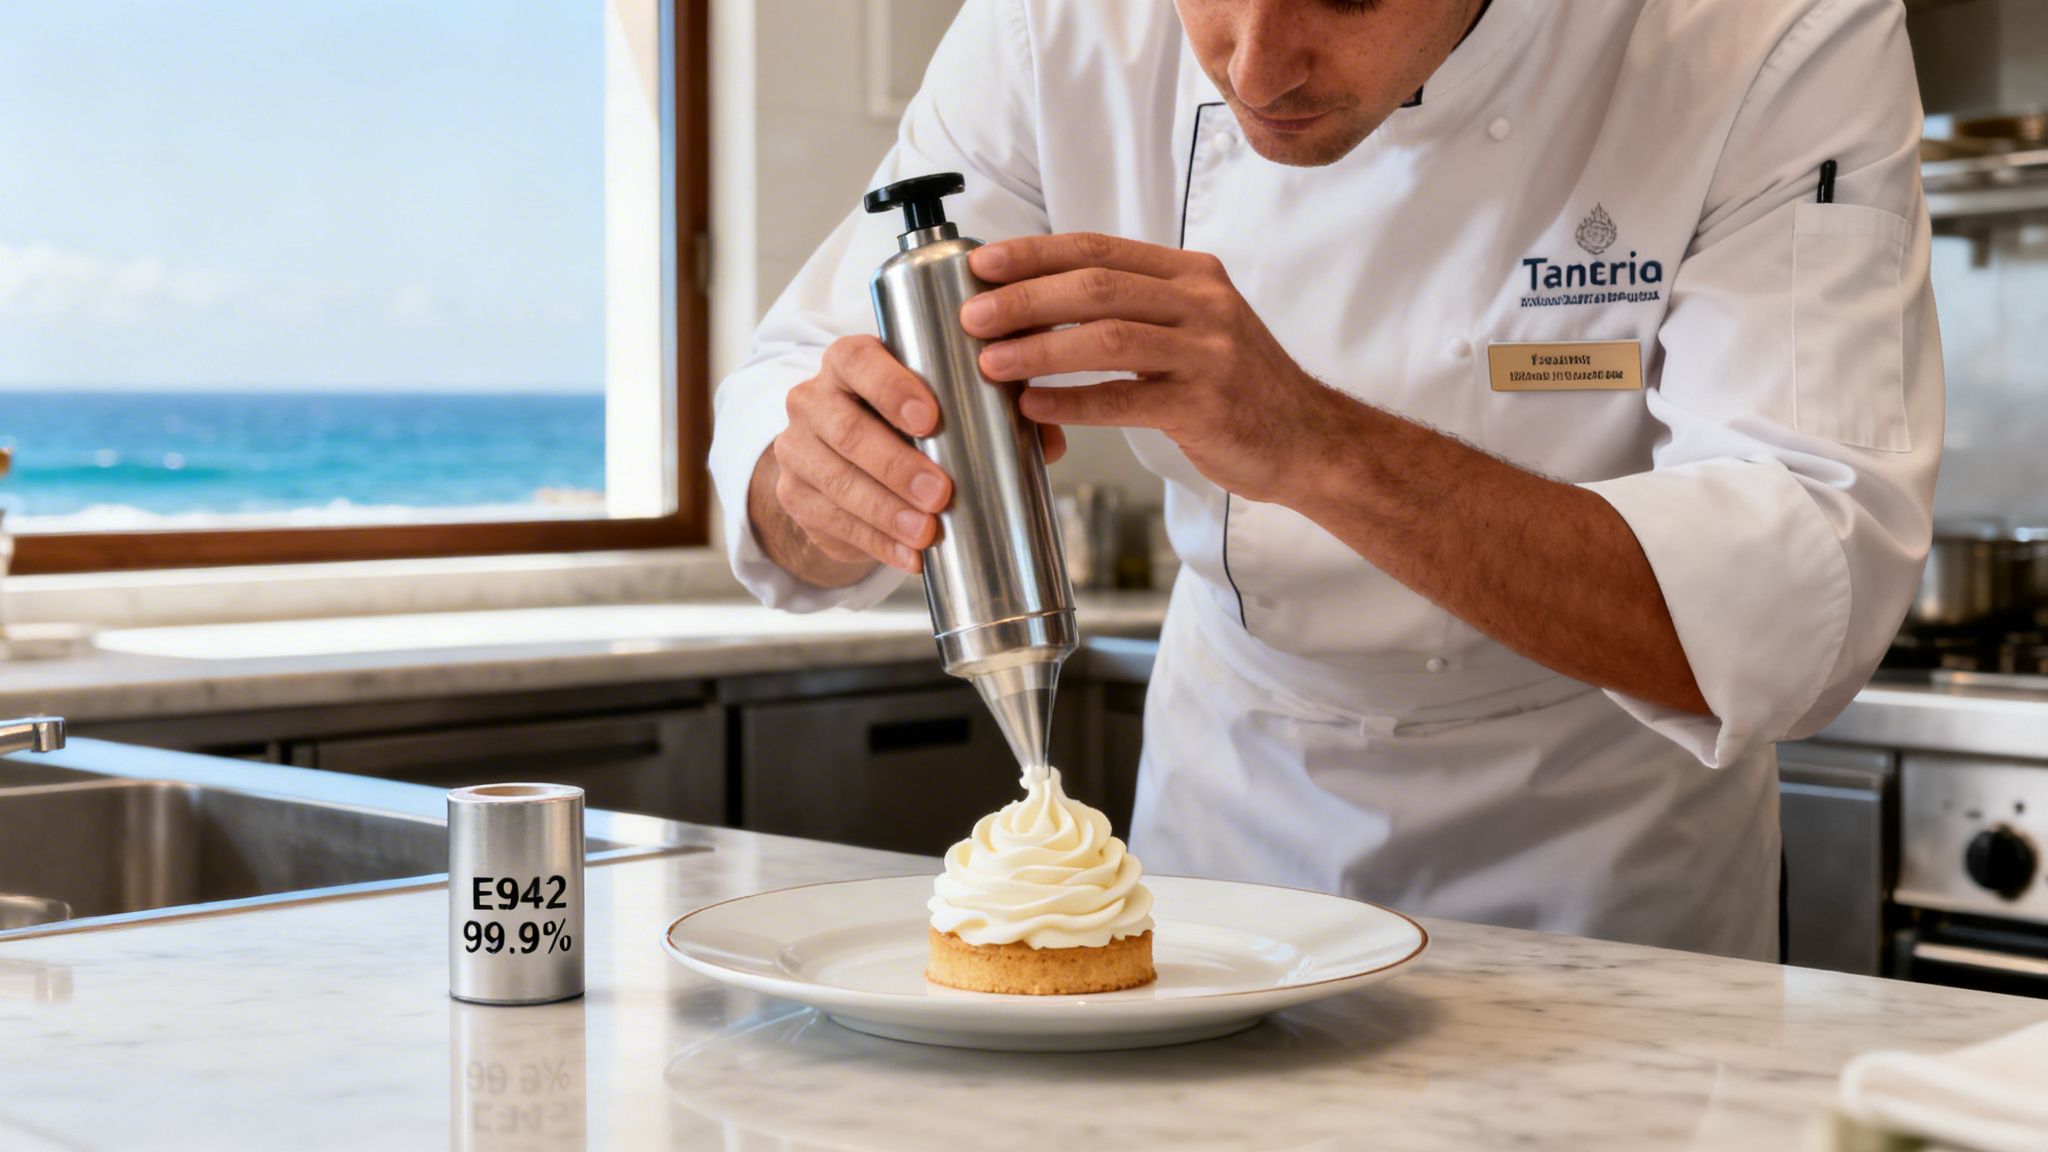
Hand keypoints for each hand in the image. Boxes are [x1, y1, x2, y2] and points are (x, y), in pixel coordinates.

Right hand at [751, 334, 1066, 580]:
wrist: (839, 456)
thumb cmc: (903, 420)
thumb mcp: (945, 401)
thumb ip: (997, 407)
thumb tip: (1050, 439)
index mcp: (851, 361)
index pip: (859, 361)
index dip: (891, 388)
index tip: (930, 418)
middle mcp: (815, 398)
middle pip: (847, 430)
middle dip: (895, 465)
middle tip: (941, 492)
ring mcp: (798, 448)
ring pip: (835, 481)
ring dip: (884, 511)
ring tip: (926, 533)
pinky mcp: (795, 496)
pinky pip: (832, 522)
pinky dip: (875, 543)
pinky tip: (908, 556)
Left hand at [961, 233, 1340, 505]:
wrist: (1309, 439)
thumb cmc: (1238, 387)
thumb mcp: (1195, 325)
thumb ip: (1134, 308)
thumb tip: (1038, 306)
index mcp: (1191, 274)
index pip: (1099, 249)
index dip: (1036, 254)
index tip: (983, 265)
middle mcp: (1202, 303)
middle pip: (1096, 287)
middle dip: (1025, 298)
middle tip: (973, 316)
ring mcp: (1207, 353)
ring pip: (1107, 339)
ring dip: (1040, 349)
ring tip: (990, 361)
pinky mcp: (1205, 405)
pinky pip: (1126, 399)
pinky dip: (1073, 403)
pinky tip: (1035, 406)